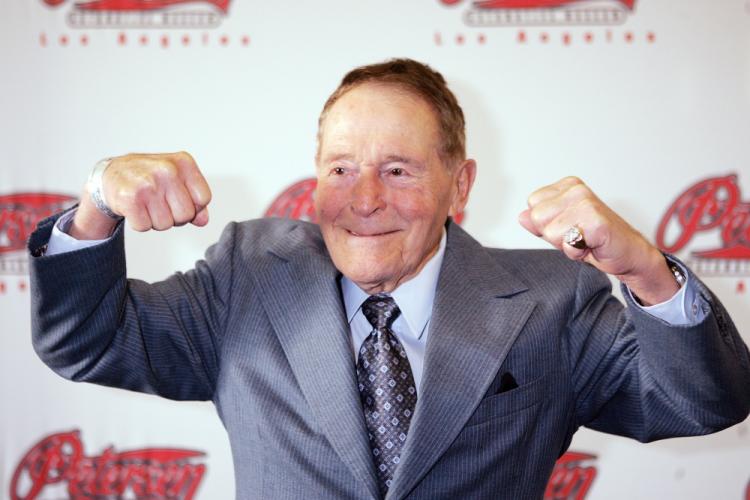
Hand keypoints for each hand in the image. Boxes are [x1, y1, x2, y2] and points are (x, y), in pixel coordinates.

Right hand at [71, 152, 211, 239]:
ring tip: (147, 204)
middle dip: (174, 216)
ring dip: (156, 220)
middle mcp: (166, 169)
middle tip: (160, 203)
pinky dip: (139, 223)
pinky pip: (144, 227)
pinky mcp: (129, 198)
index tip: (178, 198)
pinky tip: (135, 208)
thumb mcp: (178, 180)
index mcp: (183, 162)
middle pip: (186, 214)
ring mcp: (147, 183)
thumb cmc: (150, 177)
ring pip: (165, 224)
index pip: (203, 199)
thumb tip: (203, 220)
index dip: (193, 206)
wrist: (112, 173)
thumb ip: (196, 199)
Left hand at [518, 176, 678, 304]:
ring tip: (585, 241)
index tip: (569, 228)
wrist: (629, 253)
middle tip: (577, 237)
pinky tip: (592, 245)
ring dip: (566, 245)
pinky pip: (567, 243)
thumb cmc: (597, 241)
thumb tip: (522, 216)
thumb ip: (540, 223)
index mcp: (567, 187)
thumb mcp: (561, 231)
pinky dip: (577, 252)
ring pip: (550, 231)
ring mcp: (586, 203)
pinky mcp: (595, 220)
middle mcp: (576, 190)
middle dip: (554, 235)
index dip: (547, 225)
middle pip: (538, 218)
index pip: (532, 206)